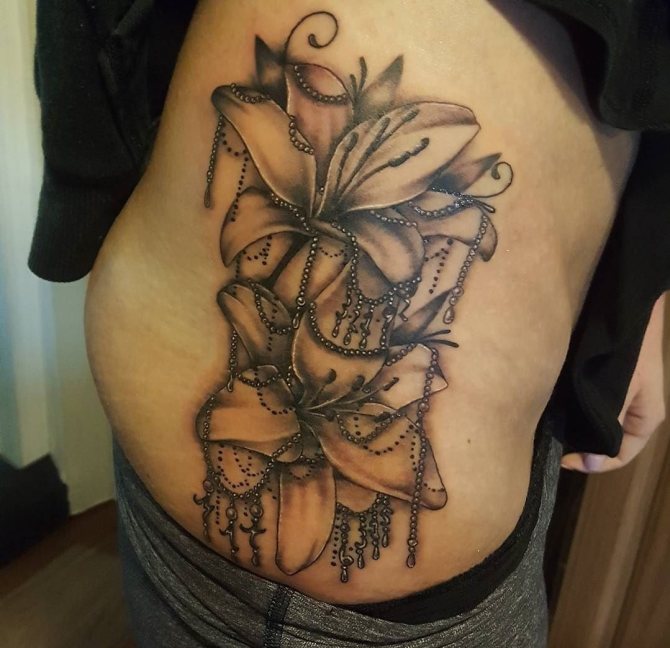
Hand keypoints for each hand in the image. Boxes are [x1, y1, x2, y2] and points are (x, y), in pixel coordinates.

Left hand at [561, 293, 666, 472]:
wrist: (626, 309)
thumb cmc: (630, 349)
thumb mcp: (622, 388)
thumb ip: (610, 423)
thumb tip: (592, 458)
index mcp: (645, 420)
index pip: (619, 457)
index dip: (592, 464)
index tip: (563, 460)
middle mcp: (633, 413)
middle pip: (606, 443)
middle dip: (581, 448)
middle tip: (551, 444)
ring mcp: (621, 398)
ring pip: (596, 426)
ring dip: (575, 430)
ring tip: (549, 430)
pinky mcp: (606, 384)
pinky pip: (590, 407)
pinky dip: (573, 412)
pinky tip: (553, 410)